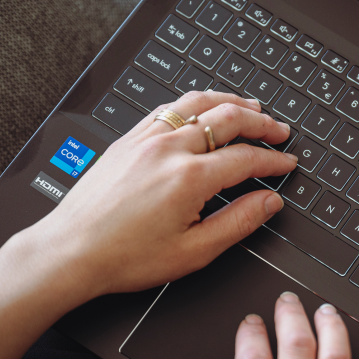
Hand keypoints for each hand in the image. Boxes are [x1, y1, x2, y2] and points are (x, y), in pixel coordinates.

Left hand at [23, 91, 296, 298]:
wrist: (71, 252)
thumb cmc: (125, 256)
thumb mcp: (194, 251)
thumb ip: (238, 222)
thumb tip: (268, 202)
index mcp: (189, 177)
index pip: (246, 158)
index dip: (273, 160)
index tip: (287, 163)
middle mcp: (169, 149)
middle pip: (228, 119)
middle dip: (261, 123)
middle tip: (280, 130)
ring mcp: (146, 138)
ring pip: (198, 103)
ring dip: (230, 102)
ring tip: (251, 108)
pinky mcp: (128, 139)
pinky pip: (169, 108)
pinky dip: (195, 103)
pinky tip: (203, 110)